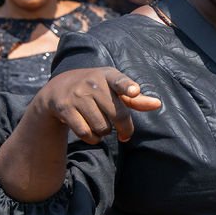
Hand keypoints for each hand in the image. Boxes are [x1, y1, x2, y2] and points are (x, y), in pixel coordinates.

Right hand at [33, 67, 161, 143]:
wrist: (58, 88)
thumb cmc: (96, 89)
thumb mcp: (114, 88)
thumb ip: (136, 99)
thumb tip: (157, 104)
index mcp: (108, 75)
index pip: (120, 81)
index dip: (127, 87)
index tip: (134, 91)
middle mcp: (92, 83)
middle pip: (117, 115)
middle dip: (125, 129)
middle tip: (125, 133)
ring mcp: (77, 95)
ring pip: (102, 127)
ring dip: (106, 133)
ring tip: (103, 127)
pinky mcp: (64, 108)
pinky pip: (85, 133)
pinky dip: (93, 139)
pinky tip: (93, 134)